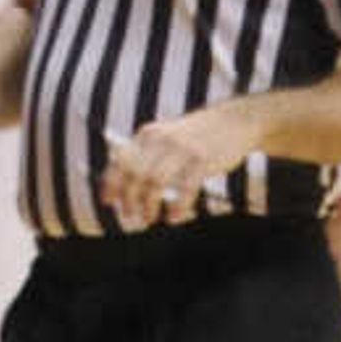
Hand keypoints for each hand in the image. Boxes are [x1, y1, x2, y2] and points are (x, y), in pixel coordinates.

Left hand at [101, 100, 256, 228]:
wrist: (232, 122)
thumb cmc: (195, 137)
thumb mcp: (166, 137)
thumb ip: (146, 155)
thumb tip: (125, 182)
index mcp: (148, 134)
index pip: (120, 160)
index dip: (111, 183)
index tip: (108, 202)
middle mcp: (161, 139)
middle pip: (134, 174)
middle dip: (129, 199)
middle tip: (130, 217)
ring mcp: (181, 148)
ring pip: (154, 181)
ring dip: (148, 205)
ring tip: (148, 220)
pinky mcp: (202, 159)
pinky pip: (185, 187)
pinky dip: (177, 206)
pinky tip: (174, 218)